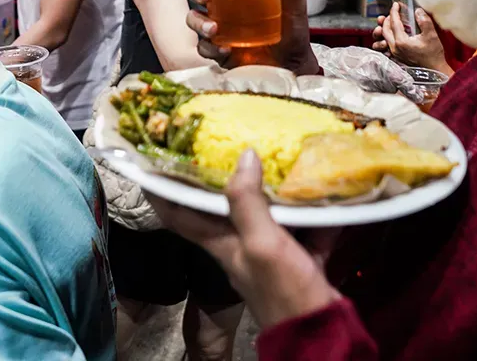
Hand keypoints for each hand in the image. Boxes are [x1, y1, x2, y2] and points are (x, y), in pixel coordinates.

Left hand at [147, 150, 340, 328]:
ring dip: (269, 189)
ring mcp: (269, 254)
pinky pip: (303, 228)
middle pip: (221, 209)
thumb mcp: (261, 243)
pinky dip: (311, 212)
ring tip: (273, 155)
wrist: (321, 332)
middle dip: (220, 178)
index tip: (153, 161)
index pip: (178, 214)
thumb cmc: (283, 290)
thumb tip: (244, 154)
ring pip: (264, 215)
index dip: (163, 190)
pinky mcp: (298, 260)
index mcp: (220, 243)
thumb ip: (248, 202)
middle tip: (222, 144)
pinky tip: (322, 190)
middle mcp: (239, 246)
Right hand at [184, 0, 319, 74]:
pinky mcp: (219, 50)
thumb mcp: (294, 5)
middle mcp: (224, 7)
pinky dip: (211, 47)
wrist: (292, 65)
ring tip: (214, 28)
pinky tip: (225, 49)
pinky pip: (205, 47)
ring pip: (194, 20)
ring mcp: (219, 29)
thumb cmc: (292, 32)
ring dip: (199, 22)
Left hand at [372, 3, 452, 76]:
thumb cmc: (433, 54)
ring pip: (382, 39)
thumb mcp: (431, 35)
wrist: (434, 71)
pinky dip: (385, 39)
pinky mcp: (395, 57)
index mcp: (401, 41)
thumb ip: (424, 21)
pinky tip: (391, 36)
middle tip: (393, 13)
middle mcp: (394, 47)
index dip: (394, 11)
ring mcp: (394, 53)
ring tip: (389, 24)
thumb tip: (417, 10)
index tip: (396, 4)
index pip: (394, 22)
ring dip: (383, 29)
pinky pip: (385, 46)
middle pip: (384, 30)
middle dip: (387, 19)